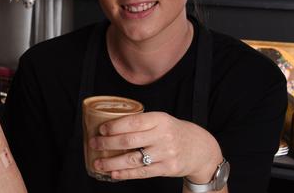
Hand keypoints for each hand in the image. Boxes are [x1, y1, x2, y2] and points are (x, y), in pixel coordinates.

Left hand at [90, 112, 222, 182]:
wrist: (200, 148)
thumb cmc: (173, 131)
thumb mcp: (161, 120)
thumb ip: (141, 122)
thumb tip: (109, 126)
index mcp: (160, 120)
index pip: (133, 122)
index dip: (114, 127)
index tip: (101, 129)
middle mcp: (163, 136)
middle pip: (129, 141)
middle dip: (107, 143)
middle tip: (93, 144)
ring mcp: (165, 154)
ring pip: (132, 159)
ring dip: (111, 162)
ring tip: (98, 163)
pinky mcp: (167, 169)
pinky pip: (141, 172)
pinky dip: (125, 174)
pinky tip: (113, 173)